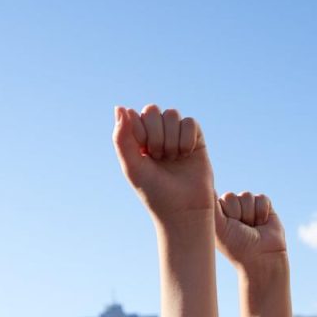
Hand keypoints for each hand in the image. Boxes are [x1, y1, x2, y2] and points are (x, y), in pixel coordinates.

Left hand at [112, 105, 215, 226]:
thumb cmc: (154, 192)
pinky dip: (186, 139)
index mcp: (138, 141)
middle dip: (155, 134)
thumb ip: (122, 138)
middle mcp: (156, 135)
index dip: (141, 132)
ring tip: (172, 159)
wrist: (183, 210)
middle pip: (153, 110)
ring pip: (172, 114)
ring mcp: (176, 135)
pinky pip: (190, 122)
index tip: (144, 153)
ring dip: (171, 139)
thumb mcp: (132, 167)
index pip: (135, 116)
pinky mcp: (196, 138)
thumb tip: (120, 107)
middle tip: (158, 157)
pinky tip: (186, 155)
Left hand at [215, 191, 287, 270]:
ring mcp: (246, 206)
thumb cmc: (236, 246)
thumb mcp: (219, 228)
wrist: (261, 257)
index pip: (216, 200)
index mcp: (216, 214)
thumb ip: (211, 207)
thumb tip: (207, 188)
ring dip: (250, 215)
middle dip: (238, 214)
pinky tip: (261, 224)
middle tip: (241, 229)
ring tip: (251, 228)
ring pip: (246, 196)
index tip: (228, 229)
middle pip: (231, 196)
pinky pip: (261, 198)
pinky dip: (262, 212)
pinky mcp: (263, 206)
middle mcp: (230, 208)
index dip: (225, 214)